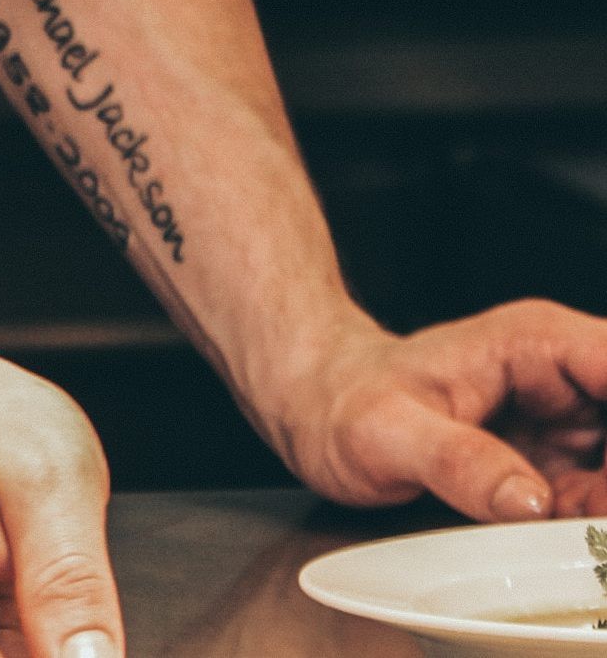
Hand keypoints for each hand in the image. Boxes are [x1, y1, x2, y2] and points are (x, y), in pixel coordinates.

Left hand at [279, 300, 606, 522]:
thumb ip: (459, 462)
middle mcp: (568, 381)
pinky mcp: (564, 474)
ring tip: (570, 532)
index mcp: (539, 345)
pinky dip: (598, 534)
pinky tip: (568, 549)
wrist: (317, 407)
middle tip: (583, 521)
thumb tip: (531, 502)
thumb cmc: (343, 398)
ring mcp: (573, 430)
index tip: (606, 483)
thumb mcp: (386, 431)